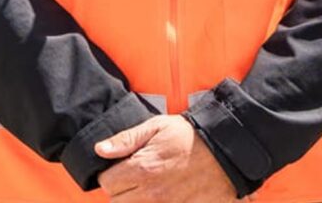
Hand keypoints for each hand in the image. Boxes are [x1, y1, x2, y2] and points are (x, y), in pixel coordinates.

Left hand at [95, 114, 236, 201]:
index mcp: (143, 168)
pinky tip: (160, 196)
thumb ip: (126, 140)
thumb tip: (99, 149)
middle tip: (134, 177)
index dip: (110, 174)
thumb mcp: (156, 127)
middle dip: (120, 190)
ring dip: (134, 200)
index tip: (121, 166)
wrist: (222, 150)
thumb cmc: (187, 136)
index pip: (107, 183)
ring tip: (146, 187)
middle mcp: (151, 194)